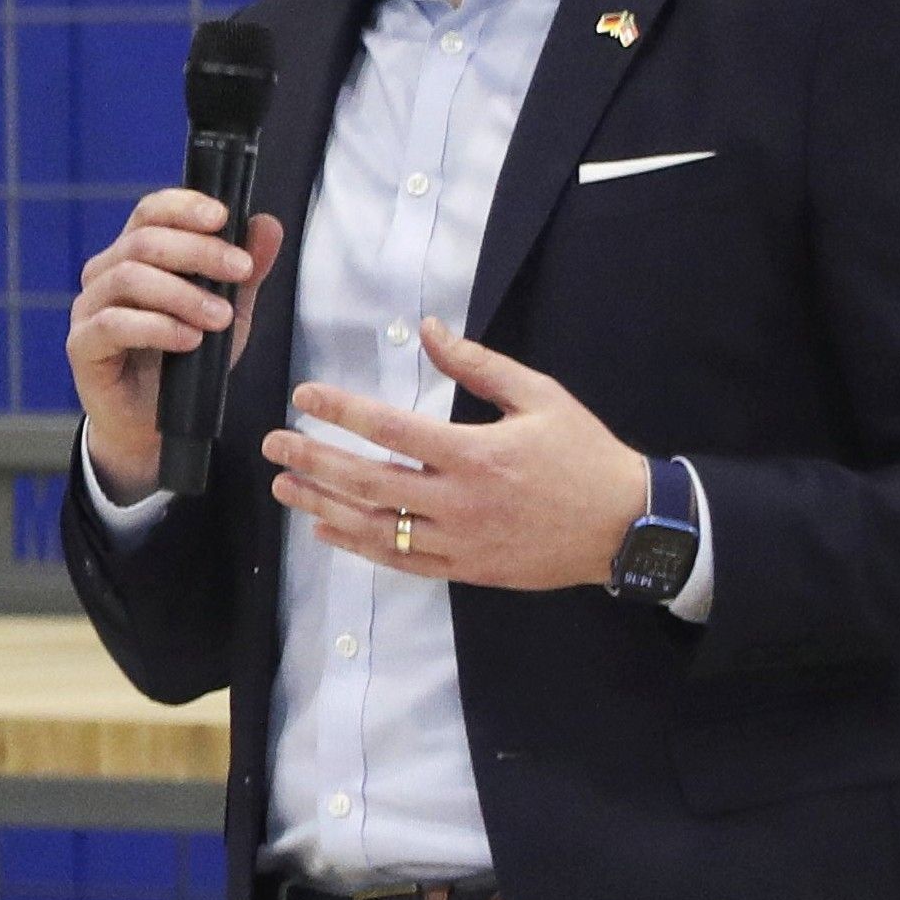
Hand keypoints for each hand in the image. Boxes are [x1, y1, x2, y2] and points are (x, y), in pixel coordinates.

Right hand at [68, 188, 284, 500]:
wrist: (155, 424)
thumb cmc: (186, 361)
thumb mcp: (229, 312)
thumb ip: (246, 272)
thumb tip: (267, 224)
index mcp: (136, 254)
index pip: (151, 211)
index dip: (184, 206)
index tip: (223, 217)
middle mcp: (106, 272)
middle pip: (144, 240)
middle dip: (199, 251)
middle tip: (240, 271)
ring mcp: (88, 307)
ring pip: (129, 277)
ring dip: (182, 293)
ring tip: (219, 317)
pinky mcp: (82, 344)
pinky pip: (113, 324)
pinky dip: (157, 327)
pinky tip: (189, 340)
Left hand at [266, 321, 649, 590]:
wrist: (627, 527)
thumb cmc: (584, 455)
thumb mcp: (539, 396)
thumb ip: (478, 364)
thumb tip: (430, 329)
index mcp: (476, 453)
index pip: (390, 429)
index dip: (341, 410)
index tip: (304, 396)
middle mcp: (460, 501)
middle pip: (368, 482)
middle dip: (313, 461)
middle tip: (273, 446)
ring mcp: (461, 541)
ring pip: (375, 527)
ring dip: (323, 505)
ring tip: (284, 487)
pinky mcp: (467, 569)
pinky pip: (400, 561)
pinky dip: (358, 546)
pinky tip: (326, 529)